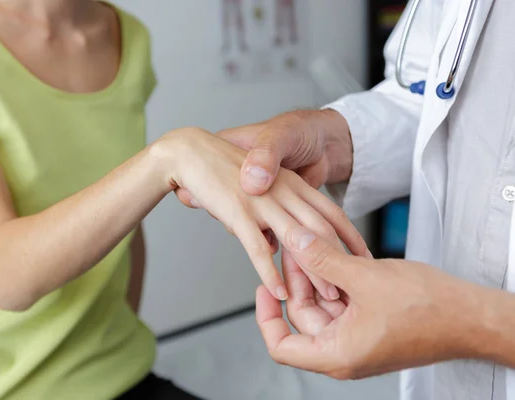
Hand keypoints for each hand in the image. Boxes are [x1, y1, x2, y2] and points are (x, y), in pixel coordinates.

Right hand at [153, 127, 367, 300]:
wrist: (192, 147)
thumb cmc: (223, 165)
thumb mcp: (257, 185)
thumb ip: (269, 214)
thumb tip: (273, 246)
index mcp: (291, 183)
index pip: (330, 213)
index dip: (350, 238)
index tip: (363, 261)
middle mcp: (282, 191)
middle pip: (320, 231)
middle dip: (338, 262)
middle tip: (352, 288)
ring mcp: (262, 202)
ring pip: (297, 242)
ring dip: (313, 272)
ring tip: (325, 297)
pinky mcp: (238, 212)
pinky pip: (258, 249)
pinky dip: (270, 272)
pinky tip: (279, 291)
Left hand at [256, 228, 487, 378]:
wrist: (473, 315)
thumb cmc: (430, 309)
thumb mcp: (365, 277)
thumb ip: (323, 259)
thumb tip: (293, 240)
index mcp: (337, 354)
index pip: (281, 346)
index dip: (265, 317)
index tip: (264, 288)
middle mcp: (344, 351)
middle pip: (302, 316)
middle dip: (296, 279)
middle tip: (295, 246)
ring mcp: (358, 338)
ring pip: (322, 305)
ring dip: (317, 275)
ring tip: (314, 244)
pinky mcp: (371, 324)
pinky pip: (342, 302)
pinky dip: (336, 280)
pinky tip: (336, 255)